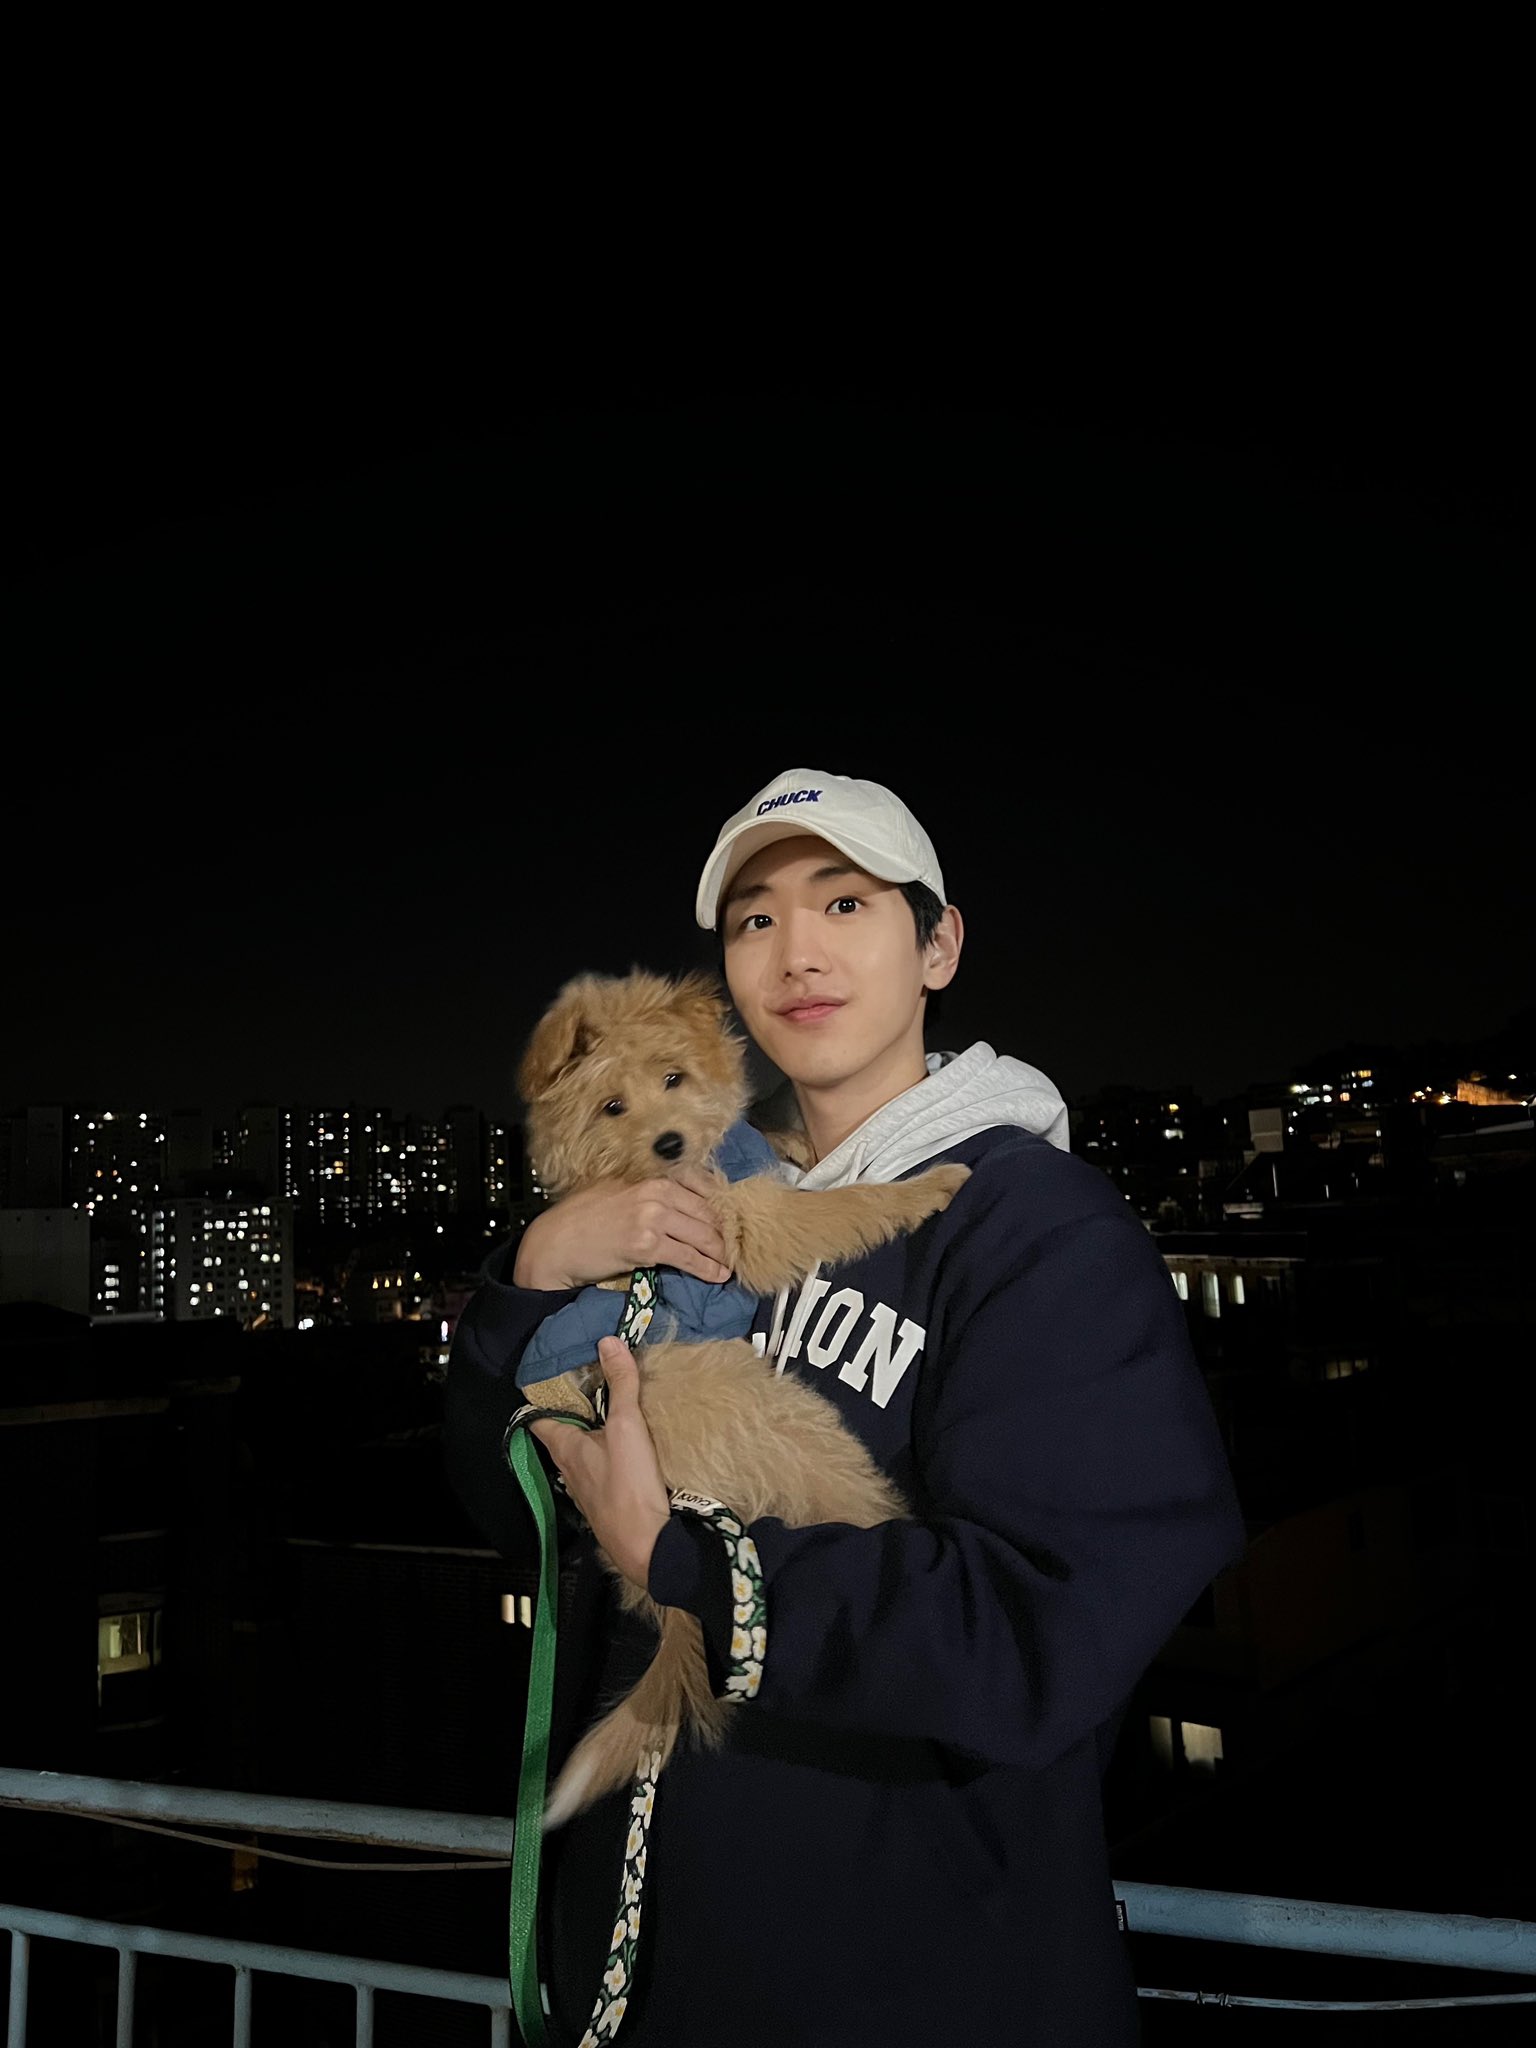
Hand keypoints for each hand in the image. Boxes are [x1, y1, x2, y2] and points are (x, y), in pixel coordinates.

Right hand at [513, 1165, 731, 1289]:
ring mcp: (652, 1217)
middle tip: (737, 1246)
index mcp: (651, 1177)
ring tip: (731, 1264)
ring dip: (721, 1253)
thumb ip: (648, 1193)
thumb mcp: (618, 1192)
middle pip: (707, 1212)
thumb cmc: (582, 1218)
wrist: (556, 1242)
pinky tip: (718, 1275)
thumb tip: (680, 1206)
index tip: (731, 1221)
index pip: (701, 1187)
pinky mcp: (647, 1245)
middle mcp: (655, 1192)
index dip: (720, 1208)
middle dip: (725, 1232)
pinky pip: (688, 1257)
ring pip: (702, 1235)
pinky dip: (707, 1268)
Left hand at [530, 1337, 669, 1588]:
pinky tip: (624, 1454)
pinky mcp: (606, 1504)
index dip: (539, 1395)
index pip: (539, 1416)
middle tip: (587, 1387)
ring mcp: (586, 1490)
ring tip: (607, 1416)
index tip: (546, 1376)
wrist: (648, 1545)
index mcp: (565, 1448)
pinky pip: (599, 1472)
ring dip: (589, 1436)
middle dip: (571, 1412)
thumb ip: (620, 1384)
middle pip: (561, 1434)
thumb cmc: (629, 1485)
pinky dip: (605, 1457)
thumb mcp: (627, 1426)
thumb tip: (608, 1341)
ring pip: (580, 1455)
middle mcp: (569, 1469)